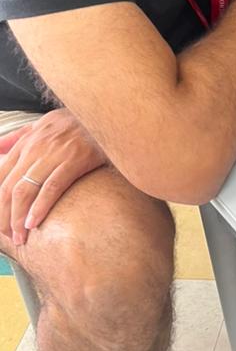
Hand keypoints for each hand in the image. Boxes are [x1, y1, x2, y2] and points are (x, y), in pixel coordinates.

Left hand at [0, 108, 106, 246]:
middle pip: (9, 188)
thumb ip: (19, 136)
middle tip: (7, 236)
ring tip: (20, 237)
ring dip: (18, 218)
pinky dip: (40, 207)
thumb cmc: (77, 120)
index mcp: (26, 142)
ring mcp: (54, 154)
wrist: (108, 113)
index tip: (0, 221)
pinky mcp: (75, 160)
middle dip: (4, 216)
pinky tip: (35, 223)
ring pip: (26, 190)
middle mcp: (35, 148)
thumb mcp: (43, 122)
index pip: (0, 177)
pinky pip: (52, 187)